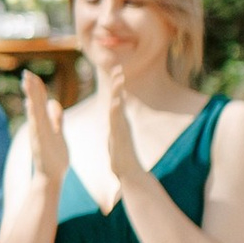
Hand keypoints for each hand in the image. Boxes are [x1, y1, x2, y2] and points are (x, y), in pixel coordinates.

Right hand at [19, 70, 68, 183]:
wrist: (51, 177)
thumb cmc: (55, 157)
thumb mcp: (58, 133)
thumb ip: (56, 118)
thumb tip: (55, 102)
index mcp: (44, 123)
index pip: (39, 101)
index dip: (37, 88)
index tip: (32, 74)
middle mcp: (39, 126)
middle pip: (35, 102)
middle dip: (31, 88)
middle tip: (25, 73)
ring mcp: (38, 133)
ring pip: (34, 110)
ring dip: (30, 95)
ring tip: (26, 82)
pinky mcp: (39, 141)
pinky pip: (36, 124)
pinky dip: (33, 113)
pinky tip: (29, 102)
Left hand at [101, 63, 142, 192]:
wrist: (128, 173)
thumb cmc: (121, 156)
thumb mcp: (116, 137)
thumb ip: (116, 127)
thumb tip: (115, 119)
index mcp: (118, 123)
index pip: (116, 100)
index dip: (116, 87)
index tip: (116, 71)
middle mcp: (121, 124)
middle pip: (119, 100)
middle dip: (118, 85)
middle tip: (118, 69)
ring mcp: (122, 131)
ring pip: (118, 110)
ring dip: (118, 95)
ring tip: (118, 81)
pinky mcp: (120, 139)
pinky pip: (118, 124)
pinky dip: (116, 113)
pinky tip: (115, 103)